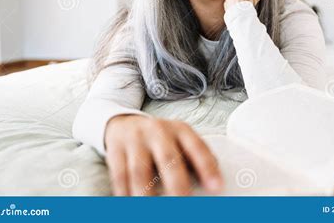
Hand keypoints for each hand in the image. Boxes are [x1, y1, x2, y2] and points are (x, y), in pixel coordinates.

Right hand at [104, 115, 223, 195]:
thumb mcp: (180, 141)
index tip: (216, 187)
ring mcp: (135, 140)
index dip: (207, 168)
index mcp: (180, 130)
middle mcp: (158, 131)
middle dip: (177, 185)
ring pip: (140, 171)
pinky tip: (130, 204)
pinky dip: (125, 194)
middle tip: (183, 202)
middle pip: (168, 158)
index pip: (197, 147)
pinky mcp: (116, 150)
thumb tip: (214, 185)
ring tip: (153, 211)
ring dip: (147, 195)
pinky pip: (120, 175)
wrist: (124, 124)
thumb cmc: (160, 139)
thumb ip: (196, 160)